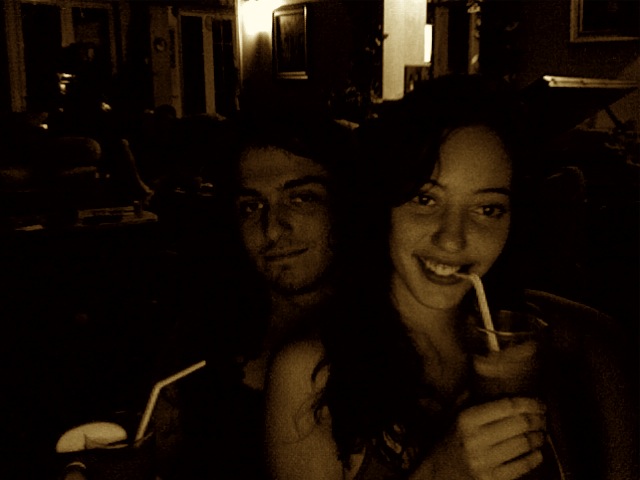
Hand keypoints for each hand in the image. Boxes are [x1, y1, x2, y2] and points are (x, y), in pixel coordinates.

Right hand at [421, 397, 546, 479]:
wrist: (438, 472)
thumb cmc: (450, 439)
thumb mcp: (454, 415)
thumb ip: (469, 396)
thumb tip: (487, 374)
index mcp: (467, 419)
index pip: (507, 405)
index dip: (529, 402)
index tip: (540, 402)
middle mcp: (475, 439)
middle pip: (520, 423)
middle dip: (538, 419)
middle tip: (544, 418)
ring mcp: (484, 461)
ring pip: (524, 444)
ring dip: (539, 437)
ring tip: (542, 433)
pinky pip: (522, 466)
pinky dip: (535, 458)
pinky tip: (537, 452)